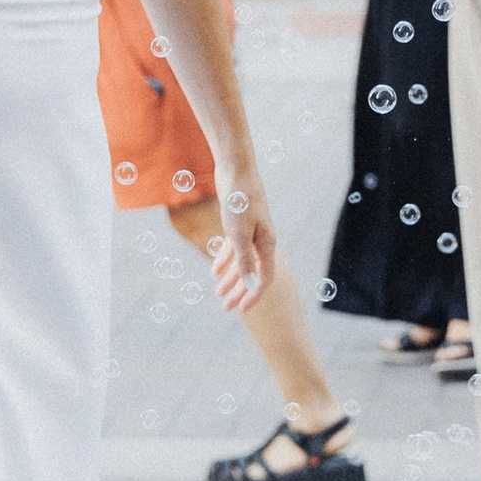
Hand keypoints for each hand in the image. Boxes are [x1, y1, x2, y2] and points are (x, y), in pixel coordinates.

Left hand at [207, 175, 275, 315]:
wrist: (236, 170)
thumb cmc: (239, 201)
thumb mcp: (239, 234)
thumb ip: (245, 259)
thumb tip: (250, 285)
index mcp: (267, 244)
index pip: (263, 278)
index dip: (252, 296)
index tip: (241, 310)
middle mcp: (262, 241)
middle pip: (251, 273)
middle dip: (238, 291)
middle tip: (225, 307)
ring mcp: (251, 232)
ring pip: (242, 262)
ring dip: (231, 279)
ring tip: (218, 293)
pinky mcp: (239, 224)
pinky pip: (234, 248)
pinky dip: (225, 260)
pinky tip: (214, 272)